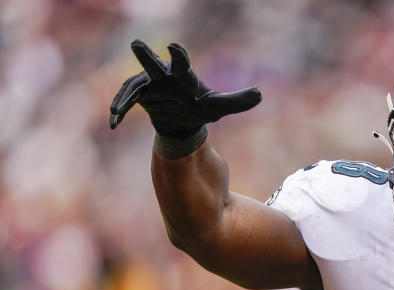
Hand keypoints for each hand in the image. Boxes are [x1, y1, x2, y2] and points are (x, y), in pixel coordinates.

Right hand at [109, 40, 260, 137]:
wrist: (183, 121)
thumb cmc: (201, 108)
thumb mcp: (219, 107)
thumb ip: (238, 101)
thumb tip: (260, 94)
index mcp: (183, 75)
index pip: (181, 62)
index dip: (178, 54)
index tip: (174, 46)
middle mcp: (163, 76)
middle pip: (153, 64)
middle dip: (145, 56)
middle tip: (136, 43)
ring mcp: (148, 86)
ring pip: (134, 86)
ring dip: (126, 95)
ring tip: (118, 109)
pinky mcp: (139, 97)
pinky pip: (127, 102)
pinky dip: (120, 110)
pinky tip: (114, 123)